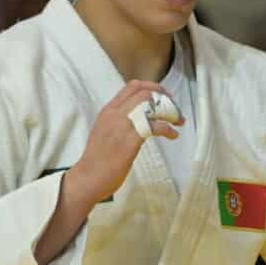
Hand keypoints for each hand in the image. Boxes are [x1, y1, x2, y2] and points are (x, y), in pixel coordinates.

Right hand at [66, 79, 181, 205]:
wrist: (87, 178)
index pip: (133, 86)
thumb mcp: (105, 131)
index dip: (153, 87)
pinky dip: (167, 129)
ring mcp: (121, 127)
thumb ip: (119, 121)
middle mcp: (114, 114)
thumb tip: (139, 118)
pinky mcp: (129, 142)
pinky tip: (173, 135)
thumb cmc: (97, 159)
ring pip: (150, 106)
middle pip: (145, 93)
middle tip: (175, 109)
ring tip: (178, 122)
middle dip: (165, 98)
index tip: (164, 96)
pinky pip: (153, 127)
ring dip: (169, 112)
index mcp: (108, 111)